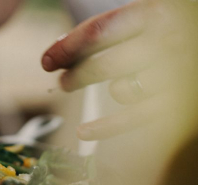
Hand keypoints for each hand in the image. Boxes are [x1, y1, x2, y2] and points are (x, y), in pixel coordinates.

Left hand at [42, 0, 197, 139]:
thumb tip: (60, 46)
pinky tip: (84, 130)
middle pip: (103, 65)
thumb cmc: (175, 30)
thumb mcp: (149, 15)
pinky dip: (106, 127)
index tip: (47, 60)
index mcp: (153, 13)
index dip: (66, 48)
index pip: (97, 33)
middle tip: (63, 82)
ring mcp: (173, 75)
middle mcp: (164, 43)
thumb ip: (111, 28)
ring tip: (116, 87)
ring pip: (121, 91)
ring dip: (111, 91)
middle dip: (75, 76)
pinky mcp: (178, 104)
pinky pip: (134, 119)